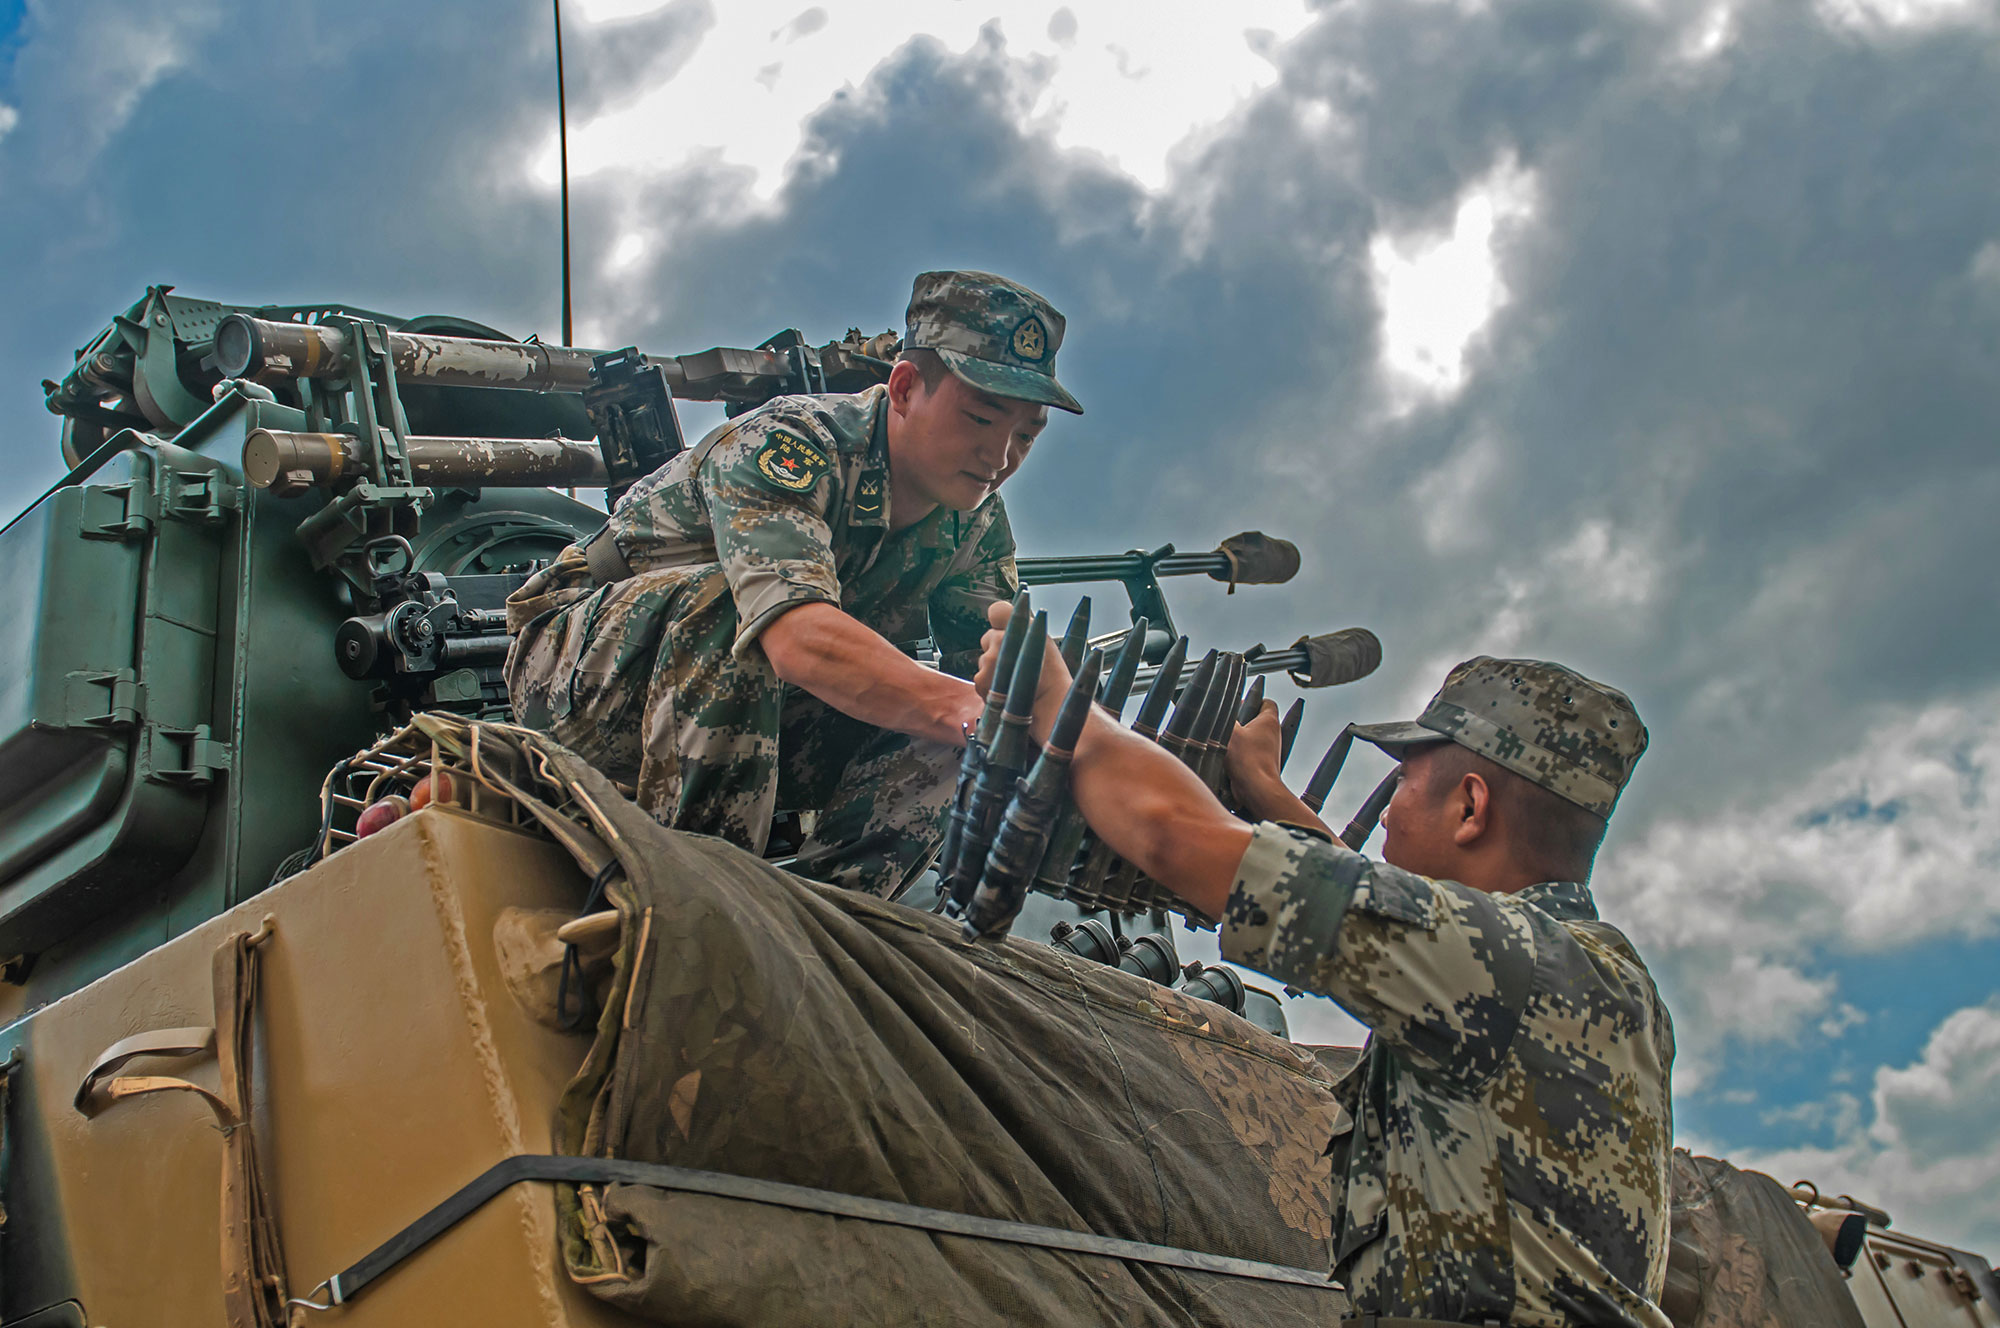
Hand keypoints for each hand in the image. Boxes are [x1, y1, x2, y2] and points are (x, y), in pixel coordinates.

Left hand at [976, 599, 1071, 740]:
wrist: (1049, 706)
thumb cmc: (1051, 674)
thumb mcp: (1043, 639)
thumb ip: (1025, 624)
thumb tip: (1008, 613)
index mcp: (1018, 626)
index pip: (997, 609)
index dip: (1001, 617)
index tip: (1006, 624)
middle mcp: (1000, 640)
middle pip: (989, 637)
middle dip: (998, 647)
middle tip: (1017, 661)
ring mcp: (989, 661)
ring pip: (985, 659)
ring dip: (995, 667)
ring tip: (1014, 678)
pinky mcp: (981, 680)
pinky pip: (981, 676)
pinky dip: (990, 683)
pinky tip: (1007, 688)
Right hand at [1227, 699, 1288, 814]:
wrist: (1257, 789)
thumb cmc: (1248, 760)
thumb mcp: (1229, 731)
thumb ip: (1223, 717)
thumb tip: (1216, 709)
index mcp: (1269, 721)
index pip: (1266, 702)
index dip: (1253, 700)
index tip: (1239, 704)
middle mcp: (1272, 735)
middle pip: (1256, 720)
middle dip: (1241, 721)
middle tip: (1228, 724)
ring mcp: (1268, 750)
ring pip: (1252, 738)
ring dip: (1238, 739)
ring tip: (1225, 742)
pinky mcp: (1262, 764)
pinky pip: (1249, 753)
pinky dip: (1239, 754)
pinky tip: (1227, 758)